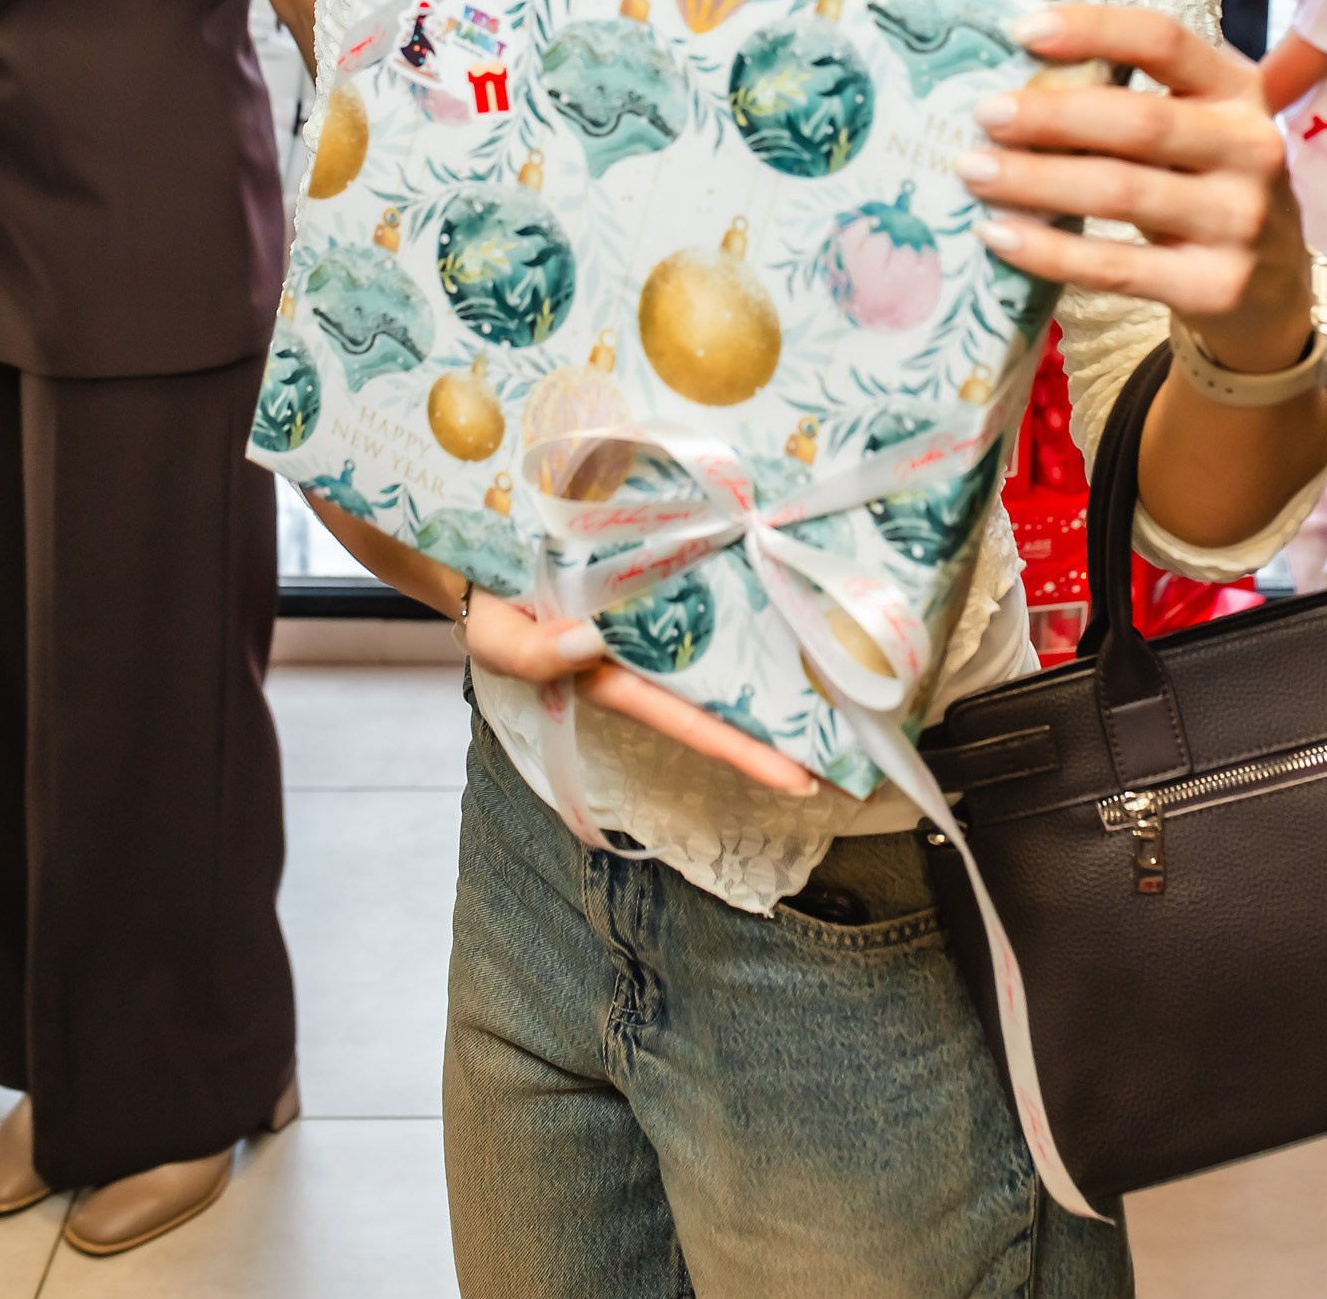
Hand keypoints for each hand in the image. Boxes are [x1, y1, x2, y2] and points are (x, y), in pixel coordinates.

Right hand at [463, 589, 820, 799]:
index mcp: (614, 679)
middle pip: (721, 692)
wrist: (475, 548)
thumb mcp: (497, 638)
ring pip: (723, 642)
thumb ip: (535, 651)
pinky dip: (743, 591)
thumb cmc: (487, 607)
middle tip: (851, 734)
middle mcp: (645, 653)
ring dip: (774, 656)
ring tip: (841, 669)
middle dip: (779, 717)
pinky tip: (786, 589)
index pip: (690, 721)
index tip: (802, 779)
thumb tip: (589, 642)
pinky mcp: (655, 572)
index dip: (743, 750)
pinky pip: (706, 587)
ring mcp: (654, 615)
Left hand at [954, 4, 1313, 374]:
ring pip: (1121, 192)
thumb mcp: (1195, 131)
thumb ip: (1133, 100)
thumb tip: (1016, 78)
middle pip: (1139, 121)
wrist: (1274, 289)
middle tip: (984, 114)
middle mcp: (1250, 148)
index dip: (1094, 29)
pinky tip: (997, 235)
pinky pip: (1116, 266)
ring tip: (974, 171)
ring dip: (1035, 180)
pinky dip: (1049, 251)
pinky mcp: (1216, 286)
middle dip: (1051, 115)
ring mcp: (1239, 221)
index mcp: (1238, 91)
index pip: (1165, 41)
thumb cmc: (1206, 188)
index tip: (1022, 30)